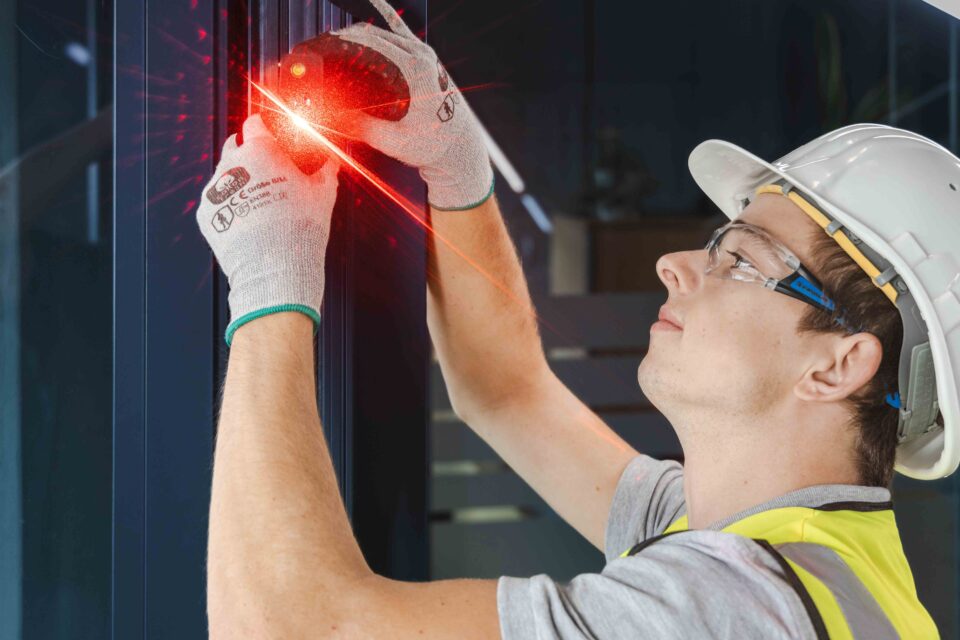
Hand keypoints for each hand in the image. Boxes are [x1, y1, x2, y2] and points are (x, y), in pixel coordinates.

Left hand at [197, 114, 339, 343]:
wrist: (275, 266)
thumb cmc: (299, 228)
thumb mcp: (323, 194)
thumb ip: (326, 171)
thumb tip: (332, 162)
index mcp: (261, 151)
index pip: (255, 123)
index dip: (264, 127)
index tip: (269, 133)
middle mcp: (232, 164)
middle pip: (234, 146)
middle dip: (248, 152)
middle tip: (266, 168)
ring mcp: (216, 189)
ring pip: (224, 175)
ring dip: (238, 181)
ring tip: (259, 203)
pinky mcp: (207, 213)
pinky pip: (216, 203)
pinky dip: (229, 207)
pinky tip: (248, 220)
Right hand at [332, 0, 492, 209]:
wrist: (461, 147)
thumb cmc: (433, 146)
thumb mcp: (394, 141)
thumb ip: (362, 129)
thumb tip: (333, 118)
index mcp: (416, 69)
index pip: (373, 42)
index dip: (346, 40)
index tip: (326, 44)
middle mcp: (423, 56)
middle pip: (378, 34)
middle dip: (350, 37)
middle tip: (327, 47)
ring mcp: (427, 55)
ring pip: (388, 33)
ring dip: (363, 34)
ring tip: (340, 41)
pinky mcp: (429, 60)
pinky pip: (403, 32)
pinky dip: (387, 17)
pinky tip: (375, 3)